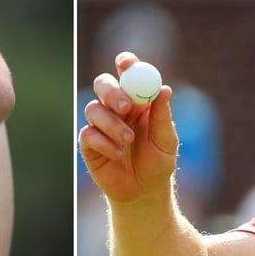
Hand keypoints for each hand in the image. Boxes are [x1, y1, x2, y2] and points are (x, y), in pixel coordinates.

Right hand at [78, 52, 178, 203]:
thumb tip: (164, 89)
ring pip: (93, 109)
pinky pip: (88, 134)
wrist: (144, 192)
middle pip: (102, 84)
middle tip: (124, 107)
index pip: (128, 73)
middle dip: (111, 92)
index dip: (125, 64)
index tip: (126, 63)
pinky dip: (105, 143)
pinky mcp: (88, 143)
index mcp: (137, 100)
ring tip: (128, 141)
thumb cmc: (158, 163)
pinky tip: (119, 155)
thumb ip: (162, 115)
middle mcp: (115, 108)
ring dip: (111, 124)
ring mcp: (100, 124)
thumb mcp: (166, 140)